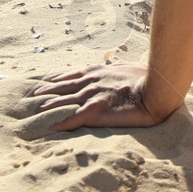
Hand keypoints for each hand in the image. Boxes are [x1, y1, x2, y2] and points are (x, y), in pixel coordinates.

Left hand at [28, 62, 167, 131]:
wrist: (156, 90)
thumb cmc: (148, 77)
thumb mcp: (130, 66)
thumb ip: (117, 66)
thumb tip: (112, 64)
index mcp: (100, 71)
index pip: (74, 74)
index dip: (61, 78)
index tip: (50, 81)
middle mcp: (91, 82)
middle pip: (63, 87)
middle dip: (49, 91)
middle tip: (36, 95)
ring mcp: (91, 96)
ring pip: (63, 102)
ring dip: (49, 106)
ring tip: (38, 110)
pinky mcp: (94, 111)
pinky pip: (71, 119)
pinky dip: (60, 123)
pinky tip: (50, 127)